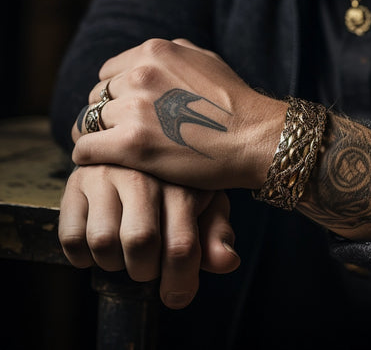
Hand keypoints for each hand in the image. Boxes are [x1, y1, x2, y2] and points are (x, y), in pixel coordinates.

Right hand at [58, 164, 239, 308]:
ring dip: (113, 262)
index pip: (181, 245)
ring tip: (124, 251)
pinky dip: (83, 255)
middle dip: (144, 270)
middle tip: (147, 266)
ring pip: (102, 241)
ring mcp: (106, 177)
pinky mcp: (75, 183)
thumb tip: (227, 262)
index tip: (176, 295)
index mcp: (179, 184)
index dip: (179, 281)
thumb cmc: (177, 183)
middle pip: (140, 243)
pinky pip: (72, 236)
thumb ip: (216, 233)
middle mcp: (141, 176)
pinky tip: (100, 245)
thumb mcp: (206, 204)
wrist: (139, 146)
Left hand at [71, 38, 285, 189]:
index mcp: (155, 51)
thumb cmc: (236, 102)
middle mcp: (141, 74)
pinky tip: (103, 163)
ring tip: (113, 152)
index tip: (123, 112)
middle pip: (97, 96)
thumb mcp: (206, 59)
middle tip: (121, 135)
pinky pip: (85, 148)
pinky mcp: (132, 144)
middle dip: (107, 115)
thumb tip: (147, 57)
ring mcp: (135, 108)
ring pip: (88, 122)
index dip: (114, 94)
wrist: (255, 137)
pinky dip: (88, 156)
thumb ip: (174, 52)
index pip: (107, 72)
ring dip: (99, 137)